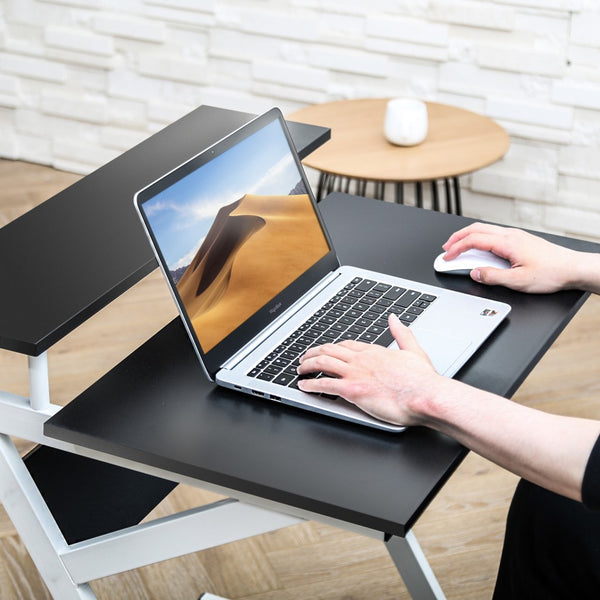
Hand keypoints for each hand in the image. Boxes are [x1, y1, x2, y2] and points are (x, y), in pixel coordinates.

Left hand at [296, 314, 443, 425]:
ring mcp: (355, 373)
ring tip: (299, 370)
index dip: (332, 348)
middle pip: (329, 350)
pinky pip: (324, 385)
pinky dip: (310, 385)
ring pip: (323, 363)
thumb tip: (394, 318)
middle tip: (304, 359)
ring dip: (307, 366)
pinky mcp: (352, 389)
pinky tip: (303, 386)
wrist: (426, 395)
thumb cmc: (422, 380)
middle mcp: (362, 359)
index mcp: (375, 351)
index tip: (325, 351)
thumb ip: (402, 333)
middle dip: (313, 353)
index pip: (346, 345)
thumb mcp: (413, 350)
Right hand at [442, 223, 578, 292]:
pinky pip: (492, 233)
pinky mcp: (519, 239)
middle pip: (475, 229)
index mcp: (507, 242)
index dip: (456, 249)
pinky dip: (478, 238)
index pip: (473, 240)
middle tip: (445, 249)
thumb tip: (475, 273)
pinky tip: (477, 247)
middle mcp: (510, 235)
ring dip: (466, 236)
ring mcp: (515, 235)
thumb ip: (493, 277)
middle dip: (456, 238)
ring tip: (456, 246)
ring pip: (483, 229)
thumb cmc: (551, 273)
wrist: (572, 269)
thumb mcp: (518, 282)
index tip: (447, 258)